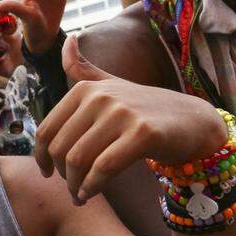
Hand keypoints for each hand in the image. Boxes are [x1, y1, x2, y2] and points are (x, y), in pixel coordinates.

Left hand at [35, 35, 225, 201]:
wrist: (194, 121)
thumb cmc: (147, 108)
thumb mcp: (113, 84)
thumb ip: (85, 69)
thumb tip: (67, 39)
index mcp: (86, 88)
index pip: (47, 129)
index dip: (42, 156)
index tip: (48, 173)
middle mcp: (101, 96)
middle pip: (61, 147)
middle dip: (62, 175)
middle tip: (70, 191)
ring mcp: (122, 113)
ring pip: (79, 159)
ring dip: (75, 185)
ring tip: (80, 196)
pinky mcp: (142, 133)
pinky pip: (104, 168)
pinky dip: (92, 186)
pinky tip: (91, 194)